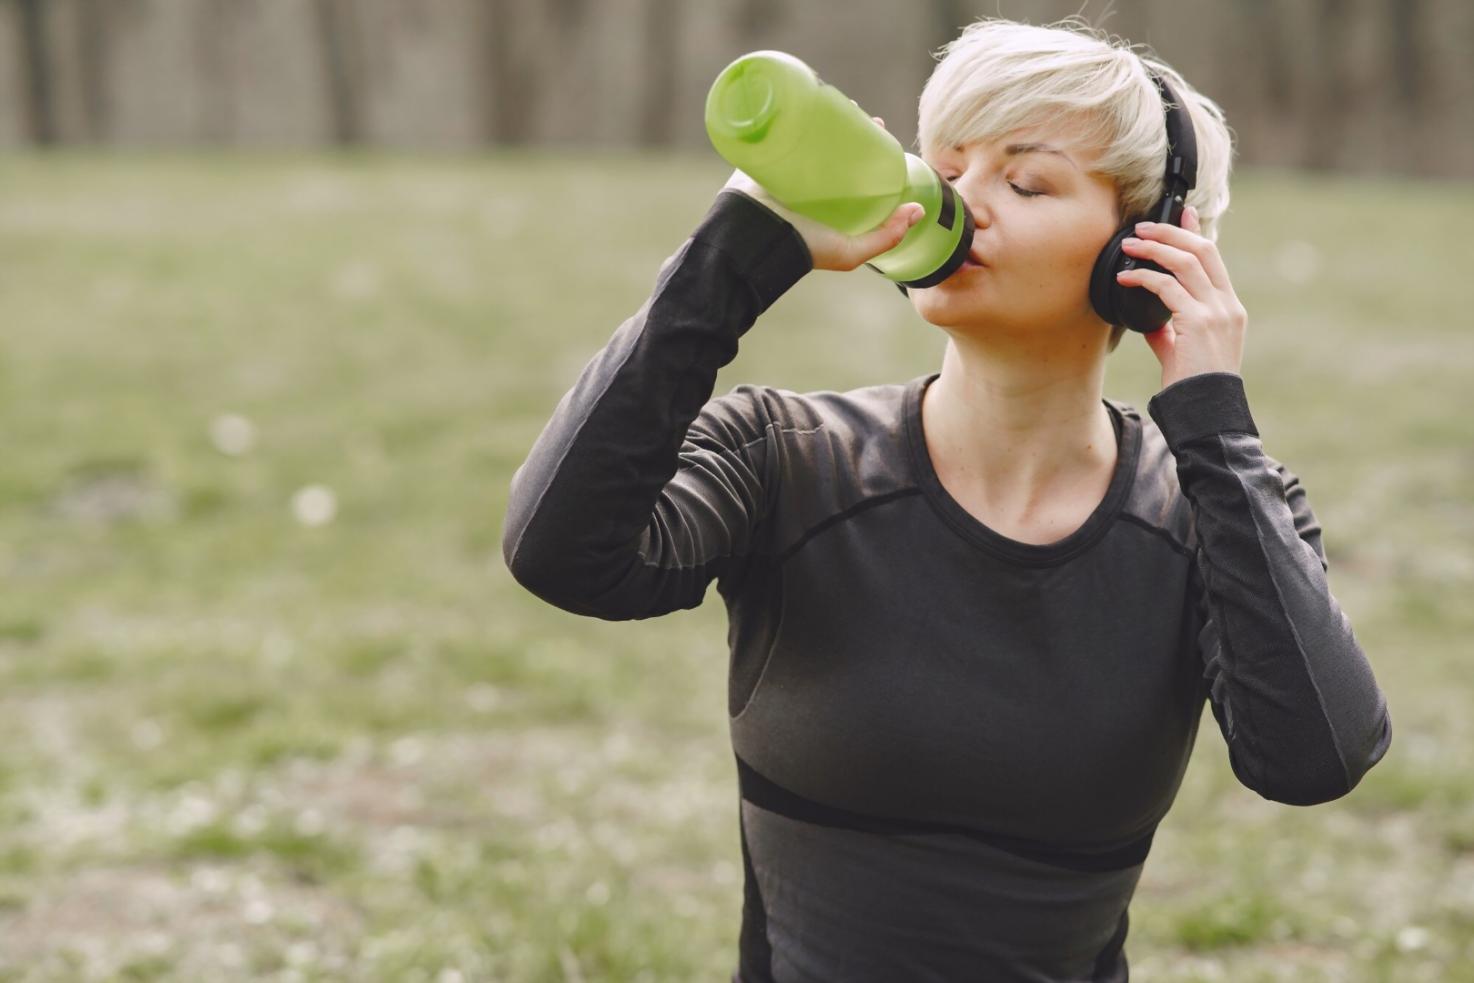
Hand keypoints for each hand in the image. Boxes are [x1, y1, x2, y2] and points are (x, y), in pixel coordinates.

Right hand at [721, 113, 922, 272]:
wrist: (756, 241)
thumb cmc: (804, 249)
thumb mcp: (851, 252)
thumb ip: (887, 237)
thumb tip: (919, 211)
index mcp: (826, 200)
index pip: (850, 164)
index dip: (867, 144)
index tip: (880, 128)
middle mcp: (806, 182)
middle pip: (830, 145)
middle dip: (846, 123)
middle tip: (858, 109)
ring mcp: (784, 168)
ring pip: (806, 134)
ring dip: (820, 113)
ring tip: (836, 99)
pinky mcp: (763, 157)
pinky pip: (776, 129)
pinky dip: (788, 113)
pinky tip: (804, 98)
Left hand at [1115, 204, 1247, 389]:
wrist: (1206, 411)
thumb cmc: (1194, 386)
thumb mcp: (1183, 351)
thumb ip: (1170, 331)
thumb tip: (1150, 320)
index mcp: (1229, 308)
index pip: (1214, 258)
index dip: (1196, 231)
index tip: (1182, 212)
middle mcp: (1227, 305)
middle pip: (1202, 250)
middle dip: (1171, 232)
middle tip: (1141, 227)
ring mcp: (1216, 312)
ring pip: (1186, 262)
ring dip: (1154, 248)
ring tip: (1130, 244)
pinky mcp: (1198, 322)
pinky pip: (1167, 288)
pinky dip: (1143, 278)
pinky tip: (1125, 279)